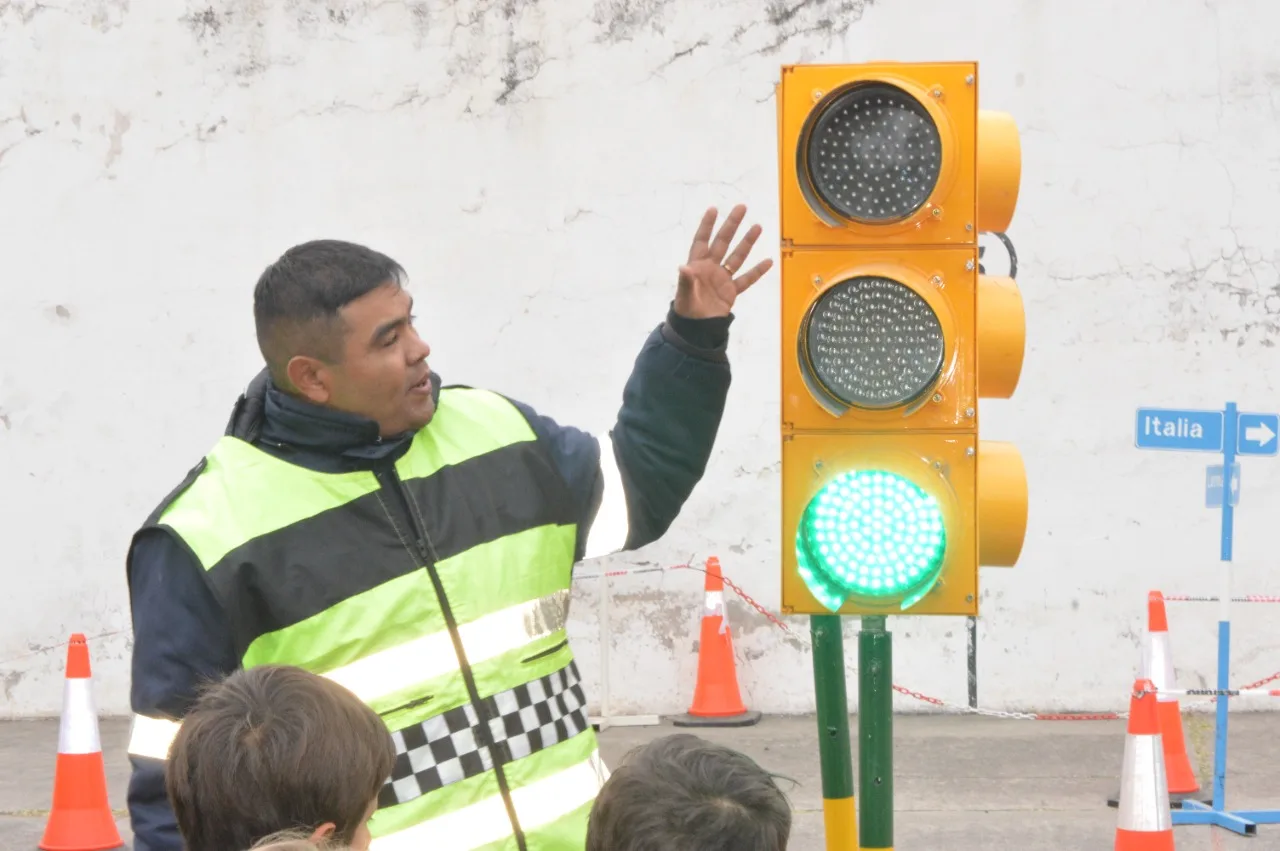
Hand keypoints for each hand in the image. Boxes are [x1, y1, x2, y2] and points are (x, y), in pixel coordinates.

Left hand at [674, 204, 773, 318]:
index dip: (707, 226)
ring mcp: (722, 279)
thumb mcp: (685, 296)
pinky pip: (746, 279)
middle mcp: (711, 268)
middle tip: (742, 208)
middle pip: (723, 242)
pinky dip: (757, 271)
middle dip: (731, 225)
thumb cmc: (686, 311)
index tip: (714, 209)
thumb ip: (686, 281)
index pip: (702, 241)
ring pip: (737, 257)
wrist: (697, 330)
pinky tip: (768, 261)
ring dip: (747, 242)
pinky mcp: (731, 292)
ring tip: (758, 226)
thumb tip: (683, 267)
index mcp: (697, 265)